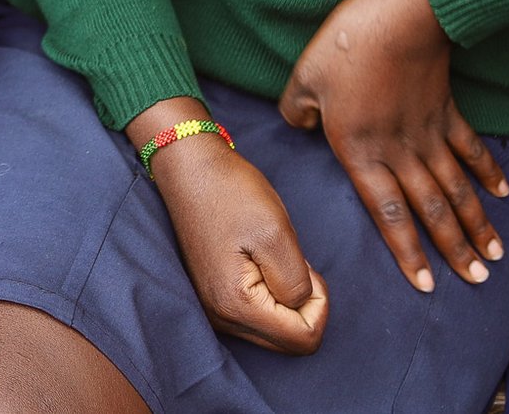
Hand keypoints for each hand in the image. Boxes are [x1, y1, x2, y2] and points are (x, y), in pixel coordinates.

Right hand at [136, 100, 327, 352]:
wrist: (188, 166)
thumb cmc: (231, 192)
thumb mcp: (277, 233)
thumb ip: (296, 283)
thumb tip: (301, 306)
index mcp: (235, 304)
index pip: (304, 338)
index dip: (320, 303)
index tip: (305, 263)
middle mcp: (220, 317)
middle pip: (289, 342)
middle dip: (305, 304)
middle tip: (292, 259)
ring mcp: (213, 309)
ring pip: (274, 331)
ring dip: (287, 299)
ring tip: (273, 256)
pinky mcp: (212, 297)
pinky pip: (257, 316)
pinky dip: (271, 294)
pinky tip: (260, 260)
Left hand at [279, 0, 508, 292]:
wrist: (402, 15)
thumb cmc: (347, 46)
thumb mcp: (303, 77)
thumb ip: (297, 110)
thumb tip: (299, 125)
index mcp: (360, 150)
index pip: (385, 212)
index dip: (406, 250)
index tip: (428, 283)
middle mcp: (399, 151)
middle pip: (430, 210)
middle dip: (454, 249)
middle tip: (477, 280)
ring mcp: (429, 132)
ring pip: (456, 189)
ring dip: (476, 223)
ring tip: (494, 255)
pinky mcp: (448, 109)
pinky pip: (471, 148)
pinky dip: (488, 171)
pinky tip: (503, 193)